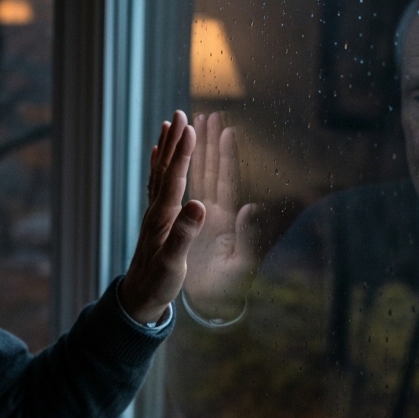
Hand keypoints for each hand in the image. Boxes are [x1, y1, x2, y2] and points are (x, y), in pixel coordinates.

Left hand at [120, 111, 205, 324]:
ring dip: (166, 148)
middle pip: (166, 169)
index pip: (175, 178)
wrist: (138, 298)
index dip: (182, 153)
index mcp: (164, 218)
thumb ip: (185, 235)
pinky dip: (159, 166)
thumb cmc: (158, 283)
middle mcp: (156, 211)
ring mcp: (154, 214)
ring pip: (160, 173)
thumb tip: (199, 205)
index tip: (189, 127)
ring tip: (168, 123)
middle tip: (180, 113)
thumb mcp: (174, 263)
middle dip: (174, 141)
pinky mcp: (155, 220)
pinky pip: (157, 185)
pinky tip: (158, 156)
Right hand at [183, 112, 258, 319]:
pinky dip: (175, 172)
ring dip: (195, 150)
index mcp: (224, 220)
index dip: (224, 155)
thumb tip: (250, 207)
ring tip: (191, 124)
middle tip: (207, 113)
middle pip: (211, 170)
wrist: (210, 304)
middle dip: (209, 142)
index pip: (224, 180)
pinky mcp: (188, 223)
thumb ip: (247, 237)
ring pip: (196, 175)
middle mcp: (214, 212)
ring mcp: (201, 216)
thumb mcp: (239, 267)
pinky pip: (180, 190)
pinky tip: (167, 158)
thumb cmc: (225, 290)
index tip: (224, 129)